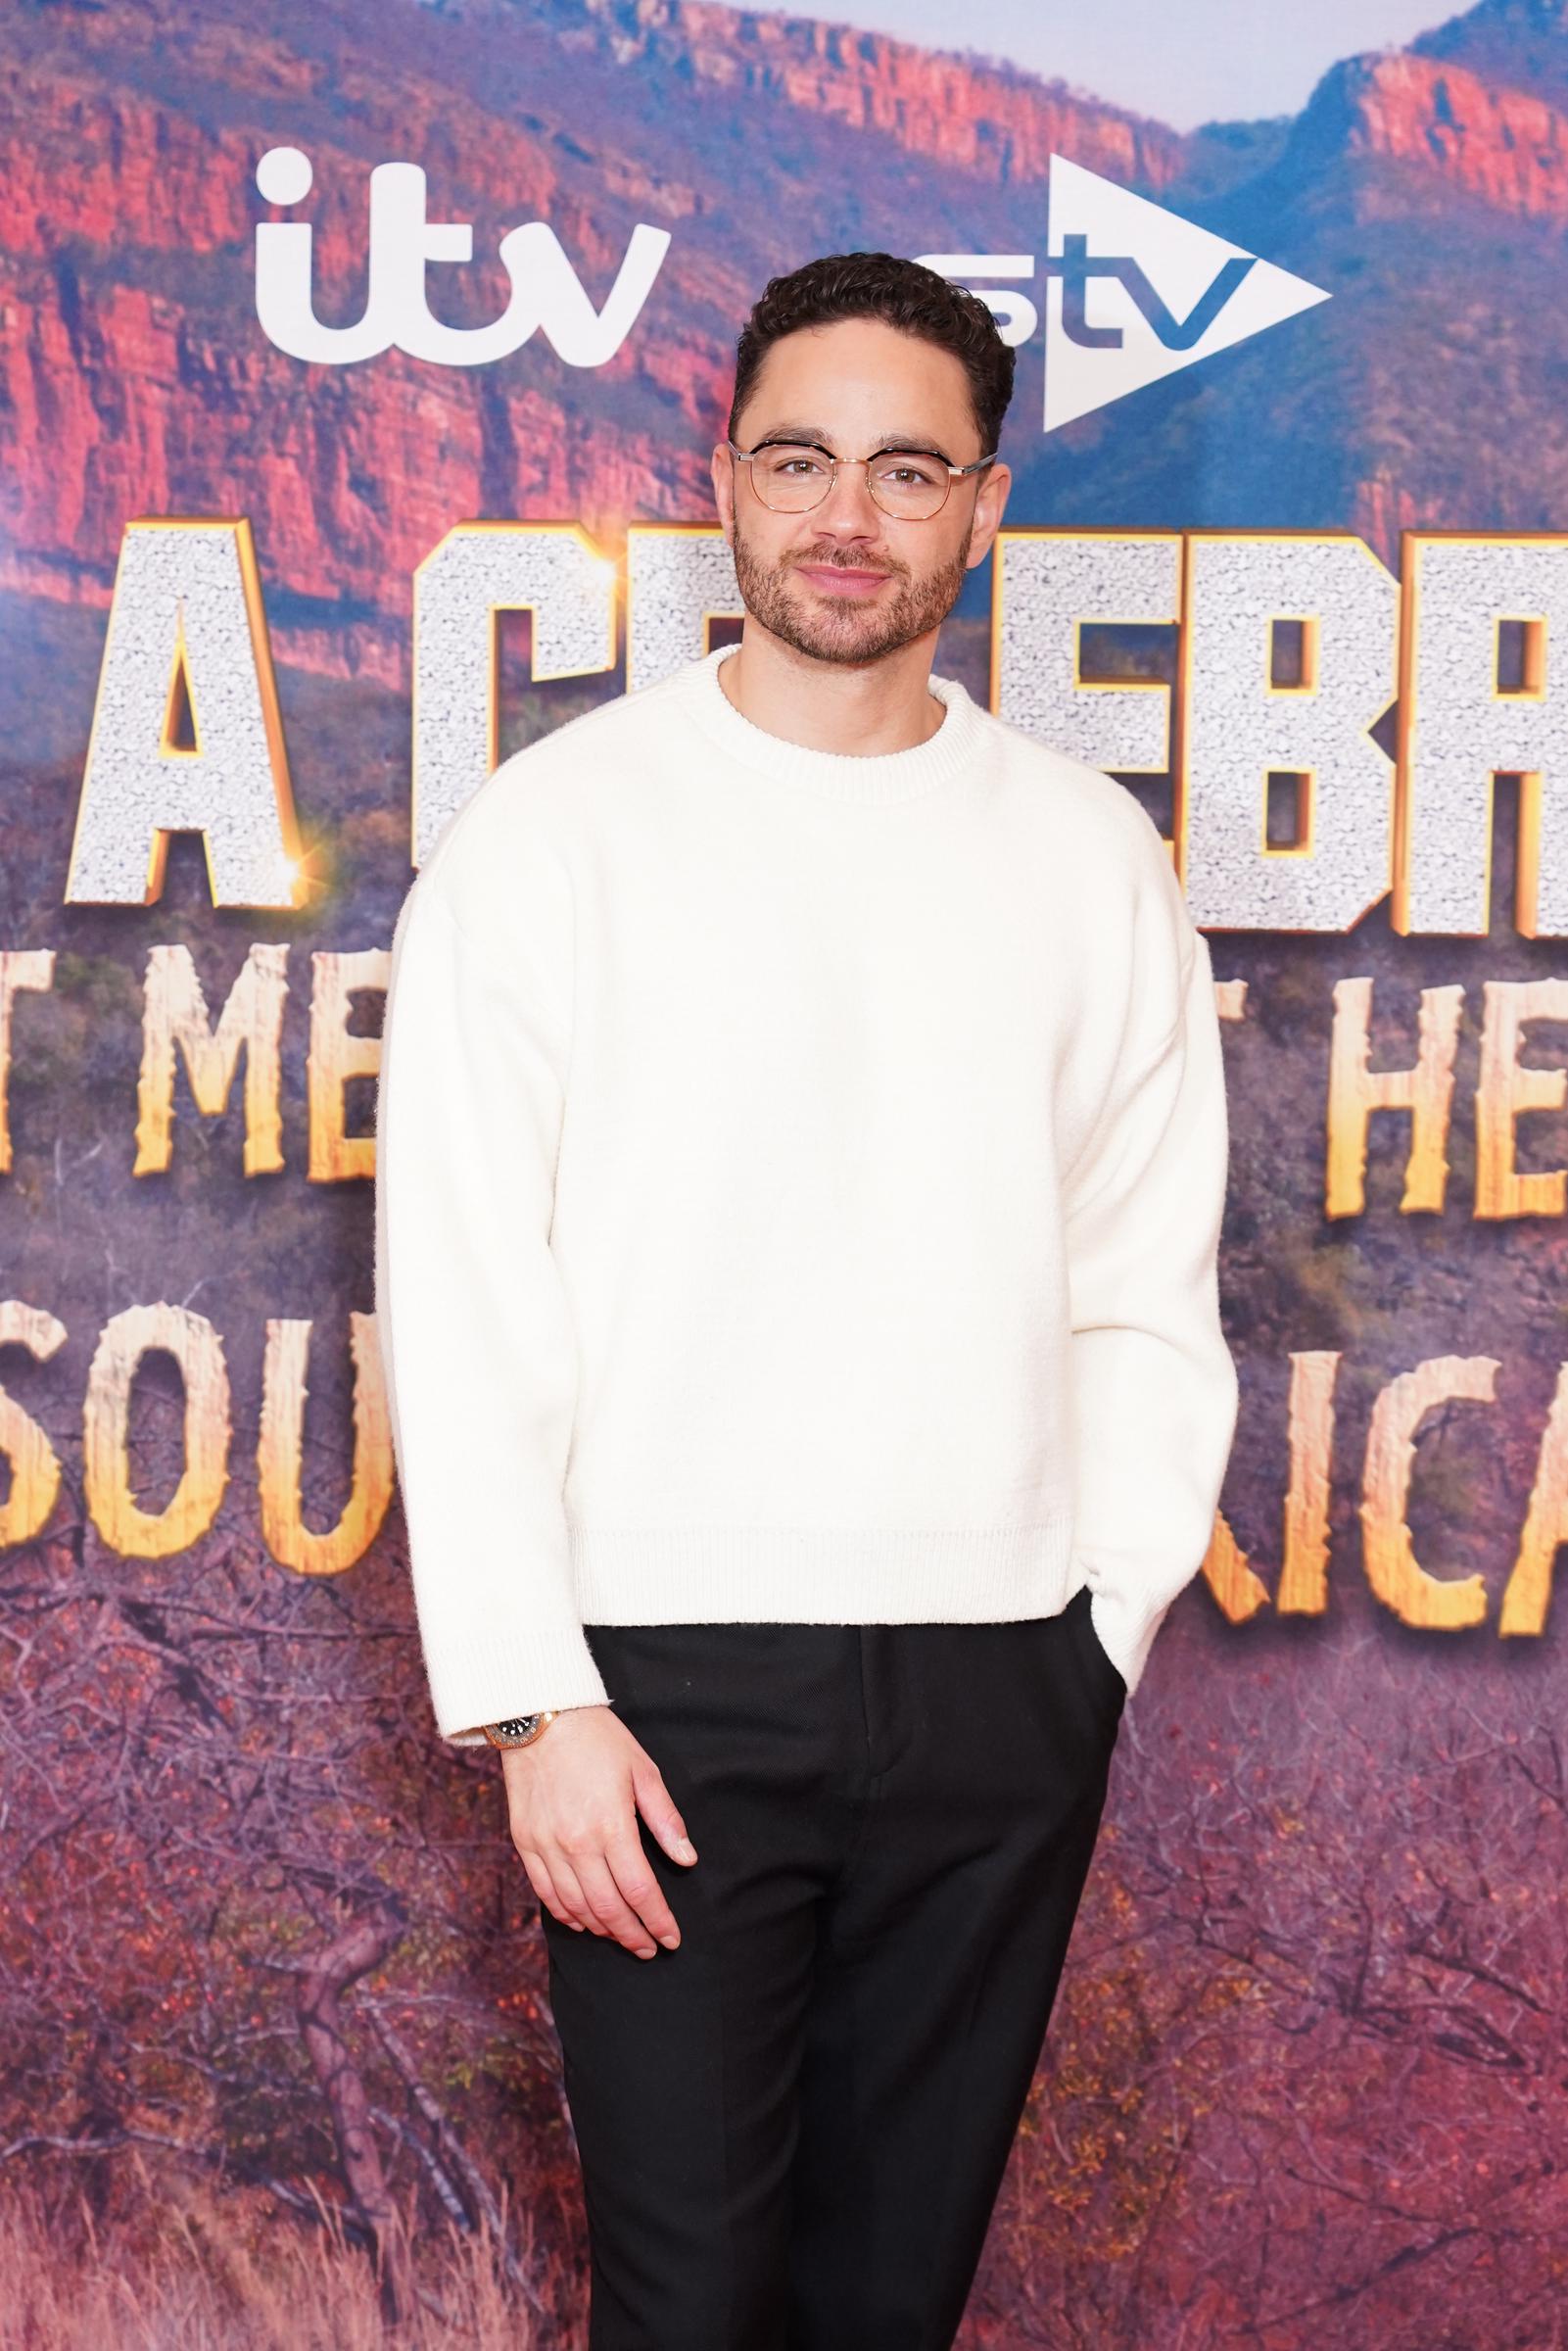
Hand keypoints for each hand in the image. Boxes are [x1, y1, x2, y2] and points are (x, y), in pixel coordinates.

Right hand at [500, 1704, 698, 1958]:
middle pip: (608, 1909)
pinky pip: (545, 1893)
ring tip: (621, 1935)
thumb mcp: (643, 1770)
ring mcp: (546, 1846)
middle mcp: (576, 1844)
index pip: (640, 1891)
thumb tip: (687, 1859)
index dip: (658, 1921)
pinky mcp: (525, 1842)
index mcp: (611, 1826)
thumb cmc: (597, 1739)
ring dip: (601, 1930)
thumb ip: (665, 1819)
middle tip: (648, 1948)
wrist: (538, 1715)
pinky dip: (566, 1914)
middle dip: (632, 1934)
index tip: (671, 1939)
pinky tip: (582, 1921)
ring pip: (576, 1908)